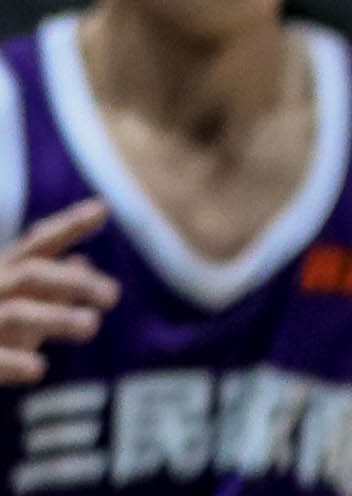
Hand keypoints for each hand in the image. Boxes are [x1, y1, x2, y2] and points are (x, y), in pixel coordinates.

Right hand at [0, 200, 114, 383]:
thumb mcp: (13, 301)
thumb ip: (48, 287)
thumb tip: (83, 261)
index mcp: (1, 273)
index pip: (37, 245)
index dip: (68, 227)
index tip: (102, 208)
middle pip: (31, 275)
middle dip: (74, 282)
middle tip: (114, 295)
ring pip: (16, 313)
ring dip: (56, 317)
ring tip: (92, 326)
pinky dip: (12, 362)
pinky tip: (38, 369)